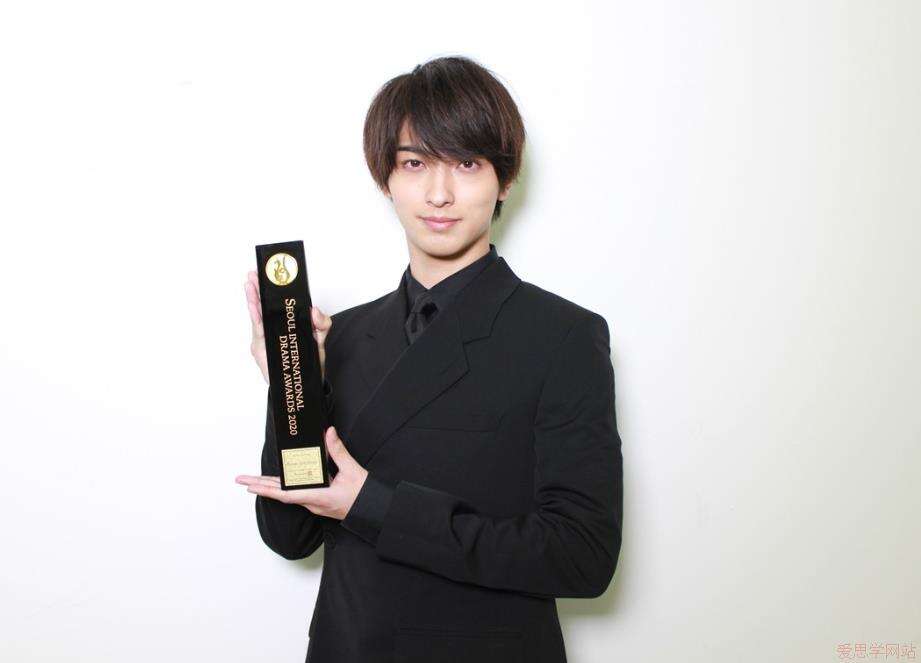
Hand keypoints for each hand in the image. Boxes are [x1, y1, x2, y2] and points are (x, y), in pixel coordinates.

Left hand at [235, 426, 367, 519]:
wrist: (374, 511)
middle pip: (282, 495)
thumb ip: (339, 452)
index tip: (252, 486)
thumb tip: (328, 434)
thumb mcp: (353, 470)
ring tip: (253, 482)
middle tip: (241, 481)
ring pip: (288, 495)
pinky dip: (284, 488)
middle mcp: (314, 503)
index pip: (289, 494)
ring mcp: (315, 504)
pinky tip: (278, 483)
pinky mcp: (318, 501)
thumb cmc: (364, 494)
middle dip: (260, 487)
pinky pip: (296, 494)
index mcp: (320, 497)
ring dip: (270, 488)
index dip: (269, 490)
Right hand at [244, 271, 332, 383]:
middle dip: (259, 289)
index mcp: (288, 322)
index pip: (280, 303)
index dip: (274, 289)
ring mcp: (266, 336)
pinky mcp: (261, 347)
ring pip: (258, 315)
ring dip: (253, 299)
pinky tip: (252, 304)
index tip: (271, 274)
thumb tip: (314, 310)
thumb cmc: (310, 360)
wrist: (303, 383)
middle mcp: (275, 327)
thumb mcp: (320, 339)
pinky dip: (255, 315)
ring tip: (250, 284)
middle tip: (255, 274)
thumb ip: (322, 324)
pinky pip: (258, 328)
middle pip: (265, 306)